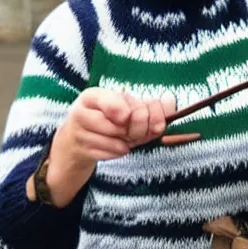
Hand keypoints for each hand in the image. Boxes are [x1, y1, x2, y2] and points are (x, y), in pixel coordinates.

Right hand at [39, 89, 174, 206]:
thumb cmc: (107, 120)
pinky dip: (120, 152)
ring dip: (129, 142)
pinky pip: (113, 153)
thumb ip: (150, 104)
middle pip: (124, 124)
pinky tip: (115, 146)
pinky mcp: (82, 150)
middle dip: (138, 130)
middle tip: (135, 129)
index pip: (119, 103)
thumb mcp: (125, 106)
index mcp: (94, 95)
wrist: (77, 140)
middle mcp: (82, 111)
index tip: (138, 115)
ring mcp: (80, 133)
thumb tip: (171, 101)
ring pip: (119, 141)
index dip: (137, 113)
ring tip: (124, 137)